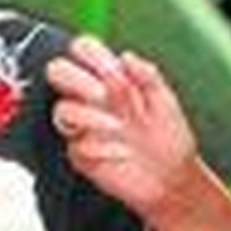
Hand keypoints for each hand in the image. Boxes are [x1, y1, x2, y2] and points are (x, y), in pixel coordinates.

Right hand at [45, 35, 199, 220]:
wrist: (173, 179)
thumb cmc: (170, 138)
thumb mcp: (166, 101)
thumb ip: (147, 75)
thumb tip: (126, 56)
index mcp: (110, 80)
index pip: (84, 51)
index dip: (88, 52)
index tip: (109, 66)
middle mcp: (91, 99)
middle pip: (58, 72)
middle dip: (76, 79)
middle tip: (101, 94)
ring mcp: (83, 125)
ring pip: (61, 109)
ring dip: (89, 116)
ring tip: (118, 127)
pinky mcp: (81, 154)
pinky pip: (76, 145)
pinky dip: (100, 148)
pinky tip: (121, 153)